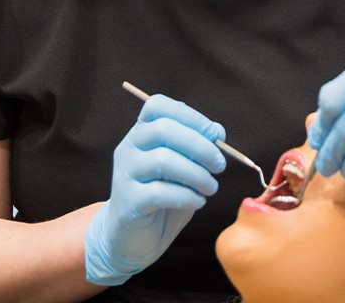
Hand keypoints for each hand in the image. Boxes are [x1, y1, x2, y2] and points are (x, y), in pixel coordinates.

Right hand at [85, 94, 225, 285]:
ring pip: (163, 159)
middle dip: (199, 145)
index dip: (190, 115)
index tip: (216, 133)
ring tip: (211, 187)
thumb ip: (196, 148)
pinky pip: (159, 192)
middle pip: (163, 129)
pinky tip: (198, 201)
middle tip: (219, 165)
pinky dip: (186, 195)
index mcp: (142, 132)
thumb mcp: (182, 167)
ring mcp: (125, 173)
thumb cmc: (163, 196)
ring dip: (196, 173)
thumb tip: (218, 132)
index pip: (157, 106)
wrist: (133, 238)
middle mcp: (129, 147)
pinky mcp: (127, 201)